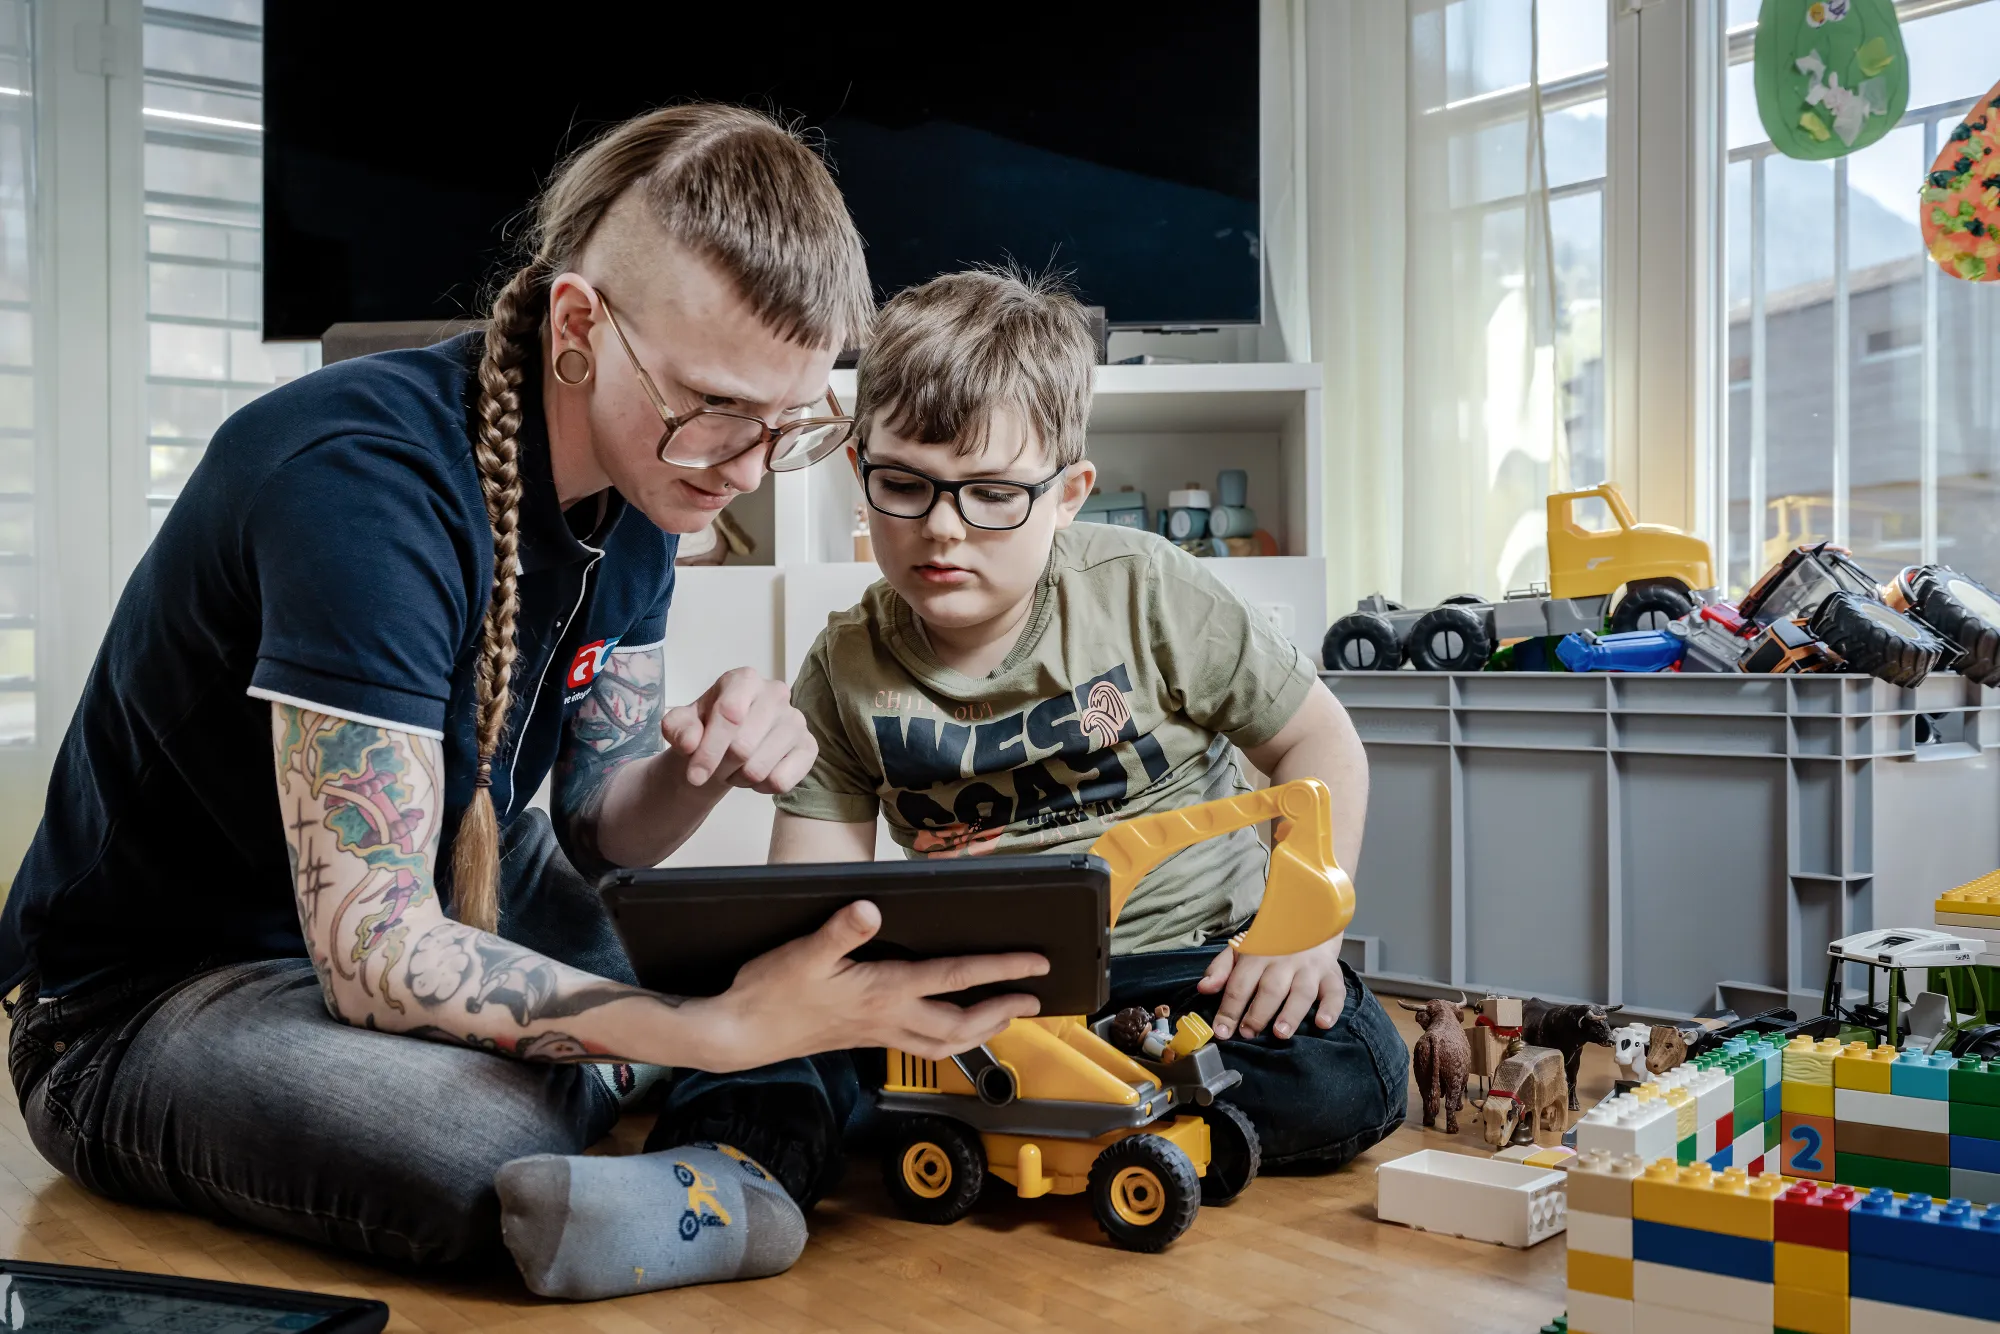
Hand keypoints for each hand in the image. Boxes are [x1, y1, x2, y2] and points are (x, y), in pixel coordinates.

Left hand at [661, 667, 816, 792]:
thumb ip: (677, 729)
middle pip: (743, 746)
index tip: (694, 774)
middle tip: (714, 768)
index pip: (729, 714)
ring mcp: (796, 720)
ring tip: (733, 768)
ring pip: (759, 768)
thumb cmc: (705, 728)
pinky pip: (781, 781)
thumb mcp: (681, 725)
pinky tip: (755, 774)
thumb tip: (691, 743)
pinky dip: (761, 788)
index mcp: (744, 679)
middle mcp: (776, 693)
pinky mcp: (809, 746)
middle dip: (720, 767)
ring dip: (738, 778)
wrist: (726, 744)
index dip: (709, 750)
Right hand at [693, 901, 1047, 1070]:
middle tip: (1033, 998)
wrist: (739, 1034)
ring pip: (944, 1043)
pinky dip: (947, 1041)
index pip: (955, 978)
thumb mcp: (801, 953)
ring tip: (1005, 1018)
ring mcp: (877, 1033)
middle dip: (1002, 1009)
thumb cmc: (768, 994)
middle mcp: (887, 1018)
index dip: (1000, 969)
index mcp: (882, 992)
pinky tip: (948, 1030)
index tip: (1033, 964)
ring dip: (980, 1032)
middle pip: (962, 1023)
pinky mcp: (864, 1038)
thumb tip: (870, 909)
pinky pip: (920, 1045)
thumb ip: (840, 931)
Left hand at [1198, 934, 1345, 1040]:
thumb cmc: (1271, 941)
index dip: (1229, 1010)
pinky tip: (1323, 1023)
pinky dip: (1331, 1008)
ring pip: (1302, 992)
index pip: (1240, 985)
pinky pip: (1334, 991)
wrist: (1309, 917)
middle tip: (1249, 1033)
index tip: (1221, 1032)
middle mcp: (1284, 962)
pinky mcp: (1330, 973)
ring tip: (1281, 1033)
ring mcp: (1309, 968)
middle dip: (1258, 1013)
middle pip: (1270, 990)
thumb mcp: (1241, 949)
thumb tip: (1203, 988)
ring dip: (1291, 1013)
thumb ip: (1221, 969)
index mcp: (1257, 956)